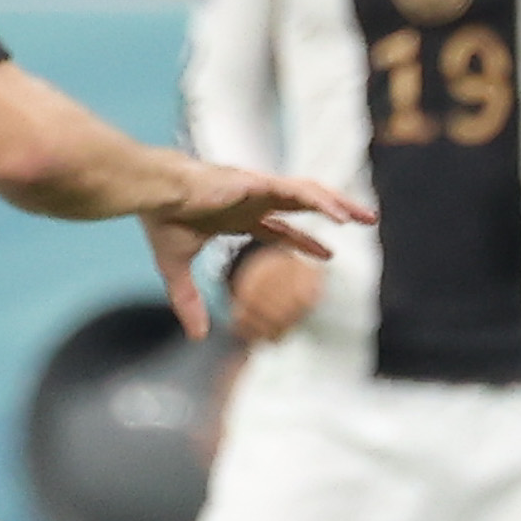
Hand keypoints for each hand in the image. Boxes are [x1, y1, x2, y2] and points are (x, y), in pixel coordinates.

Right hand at [141, 160, 370, 339]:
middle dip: (334, 212)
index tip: (329, 253)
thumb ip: (188, 301)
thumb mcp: (175, 268)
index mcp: (237, 215)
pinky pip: (298, 192)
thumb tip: (197, 337)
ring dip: (338, 204)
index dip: (304, 241)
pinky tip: (339, 216)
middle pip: (303, 205)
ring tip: (366, 216)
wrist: (154, 194)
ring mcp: (259, 190)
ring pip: (309, 194)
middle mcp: (253, 200)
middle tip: (363, 222)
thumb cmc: (162, 221)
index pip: (279, 228)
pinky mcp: (259, 184)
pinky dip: (321, 202)